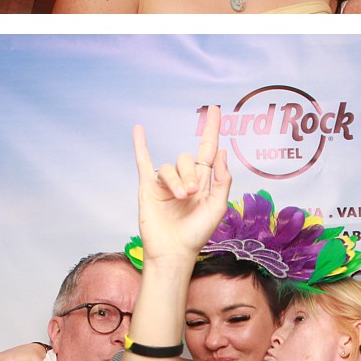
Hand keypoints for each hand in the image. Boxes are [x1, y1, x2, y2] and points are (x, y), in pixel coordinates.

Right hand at [133, 103, 231, 261]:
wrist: (174, 251)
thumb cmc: (197, 233)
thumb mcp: (218, 206)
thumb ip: (222, 179)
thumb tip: (222, 151)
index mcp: (203, 181)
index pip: (208, 149)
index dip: (212, 129)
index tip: (216, 109)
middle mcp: (184, 178)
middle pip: (187, 159)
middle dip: (190, 174)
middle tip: (192, 193)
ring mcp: (165, 182)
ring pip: (169, 167)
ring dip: (176, 181)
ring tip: (180, 198)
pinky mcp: (148, 187)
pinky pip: (143, 162)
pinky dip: (140, 145)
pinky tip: (138, 130)